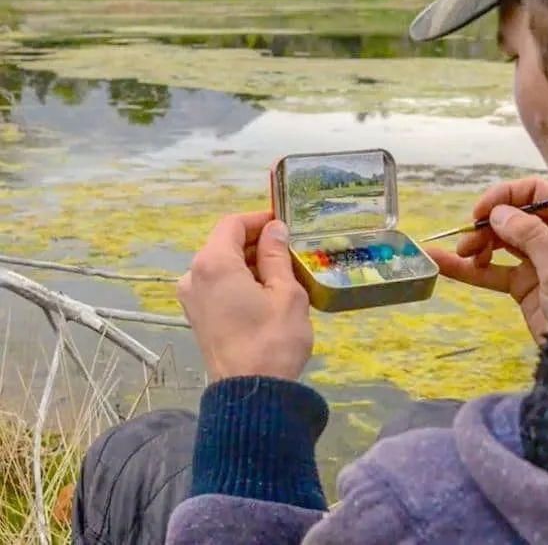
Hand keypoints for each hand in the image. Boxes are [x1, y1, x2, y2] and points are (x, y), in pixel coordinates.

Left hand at [178, 212, 312, 381]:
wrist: (250, 396)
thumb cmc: (272, 339)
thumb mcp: (286, 292)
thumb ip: (276, 255)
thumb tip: (274, 229)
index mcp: (213, 263)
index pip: (233, 224)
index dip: (258, 219)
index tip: (283, 223)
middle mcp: (194, 275)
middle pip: (224, 243)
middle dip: (255, 242)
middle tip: (288, 250)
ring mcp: (191, 298)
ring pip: (221, 265)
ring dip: (249, 263)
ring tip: (282, 273)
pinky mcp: (197, 316)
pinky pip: (217, 285)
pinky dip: (239, 280)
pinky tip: (265, 293)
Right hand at [427, 178, 547, 343]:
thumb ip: (530, 235)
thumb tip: (498, 213)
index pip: (537, 194)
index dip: (508, 196)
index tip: (483, 211)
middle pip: (513, 217)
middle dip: (487, 223)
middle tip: (469, 238)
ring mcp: (537, 263)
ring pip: (499, 242)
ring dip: (475, 243)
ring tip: (462, 253)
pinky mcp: (523, 286)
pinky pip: (491, 272)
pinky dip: (468, 269)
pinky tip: (442, 264)